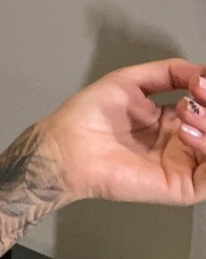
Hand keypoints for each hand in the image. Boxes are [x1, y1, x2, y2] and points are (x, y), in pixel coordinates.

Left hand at [39, 58, 205, 205]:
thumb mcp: (130, 81)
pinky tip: (186, 134)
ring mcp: (184, 165)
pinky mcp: (180, 187)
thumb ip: (169, 72)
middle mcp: (182, 143)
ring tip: (186, 113)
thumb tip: (204, 71)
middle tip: (197, 95)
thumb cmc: (88, 116)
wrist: (65, 144)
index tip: (200, 82)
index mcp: (172, 121)